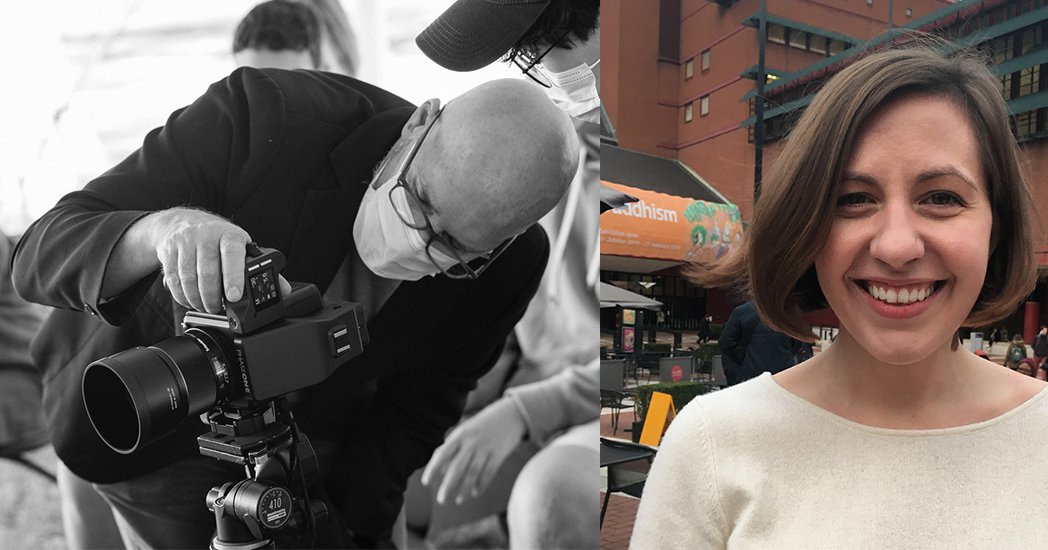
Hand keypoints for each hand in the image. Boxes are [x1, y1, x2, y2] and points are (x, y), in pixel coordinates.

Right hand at [152, 208, 290, 312]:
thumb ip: (259, 269)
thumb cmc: (218, 239)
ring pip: (188, 279)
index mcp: (230, 235)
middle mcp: (206, 235)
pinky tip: (189, 300)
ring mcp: (185, 241)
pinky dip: (181, 296)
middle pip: (208, 272)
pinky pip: (173, 280)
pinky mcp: (168, 250)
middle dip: (213, 298)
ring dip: (197, 300)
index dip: (234, 277)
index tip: (235, 297)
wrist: (182, 222)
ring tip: (205, 307)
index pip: (233, 255)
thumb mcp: (241, 248)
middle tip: (217, 309)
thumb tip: (283, 291)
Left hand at [421, 398, 526, 504]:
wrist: (510, 414)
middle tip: (441, 500)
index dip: (432, 469)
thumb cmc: (482, 425)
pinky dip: (481, 485)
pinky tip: (475, 493)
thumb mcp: (465, 431)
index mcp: (459, 435)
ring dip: (465, 488)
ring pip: (473, 473)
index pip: (442, 453)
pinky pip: (489, 473)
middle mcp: (471, 442)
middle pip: (457, 467)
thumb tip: (440, 469)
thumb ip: (452, 448)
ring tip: (459, 501)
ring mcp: (486, 448)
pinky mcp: (499, 454)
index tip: (425, 483)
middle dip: (448, 485)